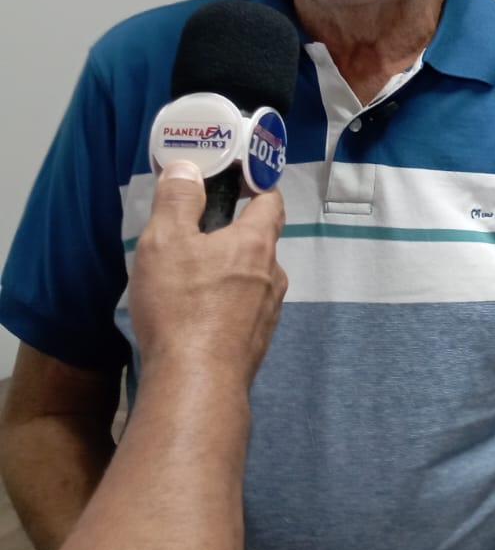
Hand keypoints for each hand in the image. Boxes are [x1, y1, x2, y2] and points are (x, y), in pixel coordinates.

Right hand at [129, 161, 287, 379]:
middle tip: (195, 233)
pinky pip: (243, 308)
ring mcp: (269, 310)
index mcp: (257, 243)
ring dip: (226, 270)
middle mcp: (273, 274)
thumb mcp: (165, 242)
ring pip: (251, 277)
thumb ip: (177, 200)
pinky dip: (224, 302)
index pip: (270, 200)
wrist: (195, 381)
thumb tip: (188, 168)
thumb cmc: (181, 306)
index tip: (237, 176)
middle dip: (231, 232)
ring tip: (188, 276)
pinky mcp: (257, 339)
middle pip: (258, 240)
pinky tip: (196, 313)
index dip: (256, 184)